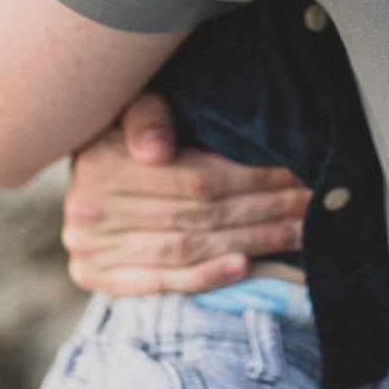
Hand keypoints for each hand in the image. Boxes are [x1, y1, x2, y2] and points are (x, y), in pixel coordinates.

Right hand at [63, 93, 311, 294]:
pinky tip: (247, 265)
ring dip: (250, 242)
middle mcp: (90, 211)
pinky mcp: (95, 279)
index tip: (296, 174)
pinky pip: (162, 283)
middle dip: (263, 209)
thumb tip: (157, 150)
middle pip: (199, 216)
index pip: (195, 179)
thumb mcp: (130, 105)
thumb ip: (146, 115)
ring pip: (189, 249)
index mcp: (99, 164)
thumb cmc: (118, 133)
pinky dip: (207, 277)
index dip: (252, 177)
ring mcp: (91, 250)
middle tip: (309, 204)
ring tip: (295, 232)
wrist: (78, 170)